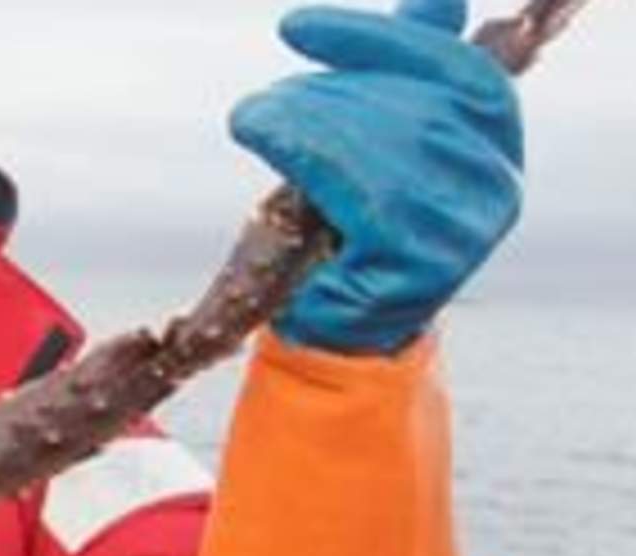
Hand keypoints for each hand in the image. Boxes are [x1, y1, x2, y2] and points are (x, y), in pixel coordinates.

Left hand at [231, 0, 523, 353]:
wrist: (337, 331)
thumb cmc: (348, 228)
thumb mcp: (376, 143)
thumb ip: (403, 74)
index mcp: (495, 148)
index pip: (456, 72)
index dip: (377, 40)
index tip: (295, 26)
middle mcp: (495, 188)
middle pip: (416, 108)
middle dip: (325, 91)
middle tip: (263, 101)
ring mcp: (464, 231)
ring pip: (387, 148)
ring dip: (305, 120)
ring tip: (253, 118)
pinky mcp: (419, 266)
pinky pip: (364, 195)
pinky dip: (307, 156)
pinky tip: (265, 142)